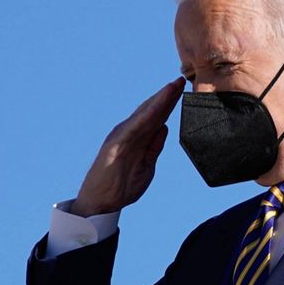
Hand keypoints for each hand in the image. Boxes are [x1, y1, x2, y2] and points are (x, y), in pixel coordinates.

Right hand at [71, 77, 184, 216]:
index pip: (156, 118)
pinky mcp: (115, 143)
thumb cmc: (121, 186)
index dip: (169, 104)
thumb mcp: (147, 165)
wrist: (101, 203)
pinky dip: (148, 114)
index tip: (183, 92)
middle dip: (167, 96)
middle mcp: (129, 133)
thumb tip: (164, 128)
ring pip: (144, 114)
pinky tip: (159, 105)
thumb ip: (154, 147)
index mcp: (137, 138)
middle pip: (151, 111)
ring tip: (173, 86)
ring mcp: (122, 136)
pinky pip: (135, 126)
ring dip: (159, 100)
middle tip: (181, 81)